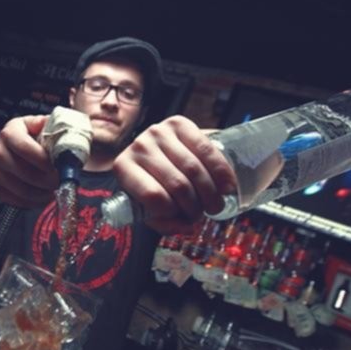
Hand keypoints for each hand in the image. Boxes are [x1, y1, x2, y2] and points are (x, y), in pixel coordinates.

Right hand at [0, 115, 58, 207]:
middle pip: (26, 173)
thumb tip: (68, 129)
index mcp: (10, 133)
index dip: (44, 161)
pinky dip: (34, 202)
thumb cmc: (21, 140)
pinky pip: (17, 201)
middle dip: (48, 181)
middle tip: (61, 182)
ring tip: (54, 191)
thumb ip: (50, 127)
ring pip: (23, 190)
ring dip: (43, 194)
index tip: (59, 167)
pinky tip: (42, 196)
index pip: (26, 148)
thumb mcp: (34, 126)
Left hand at [113, 116, 236, 233]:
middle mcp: (138, 146)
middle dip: (196, 206)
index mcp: (123, 168)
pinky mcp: (179, 123)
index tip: (182, 218)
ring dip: (211, 194)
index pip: (154, 196)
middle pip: (178, 185)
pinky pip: (206, 150)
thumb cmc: (154, 184)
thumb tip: (186, 226)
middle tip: (204, 214)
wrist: (161, 153)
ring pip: (194, 170)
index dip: (173, 213)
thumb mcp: (150, 208)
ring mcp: (158, 132)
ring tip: (215, 204)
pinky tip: (227, 186)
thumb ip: (164, 222)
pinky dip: (221, 172)